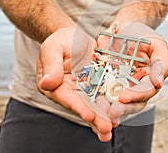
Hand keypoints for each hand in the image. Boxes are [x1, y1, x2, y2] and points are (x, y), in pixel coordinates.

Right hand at [36, 27, 112, 141]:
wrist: (73, 37)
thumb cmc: (60, 41)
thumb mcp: (53, 48)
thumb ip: (51, 65)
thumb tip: (47, 83)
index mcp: (55, 86)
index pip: (67, 98)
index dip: (79, 107)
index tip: (89, 116)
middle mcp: (70, 91)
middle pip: (83, 106)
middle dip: (95, 119)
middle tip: (106, 130)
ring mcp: (85, 89)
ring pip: (95, 105)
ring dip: (104, 117)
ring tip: (113, 128)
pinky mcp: (97, 84)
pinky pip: (105, 95)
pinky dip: (112, 104)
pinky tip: (121, 114)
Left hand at [98, 22, 167, 123]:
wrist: (125, 25)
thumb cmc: (143, 34)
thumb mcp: (157, 45)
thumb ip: (162, 64)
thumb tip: (159, 84)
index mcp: (151, 79)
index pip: (146, 91)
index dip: (136, 96)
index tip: (123, 97)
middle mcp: (137, 85)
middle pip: (133, 102)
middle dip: (123, 108)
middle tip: (111, 112)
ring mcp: (122, 85)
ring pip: (119, 102)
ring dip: (111, 108)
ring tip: (101, 112)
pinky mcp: (108, 81)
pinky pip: (103, 92)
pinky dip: (99, 98)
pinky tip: (92, 103)